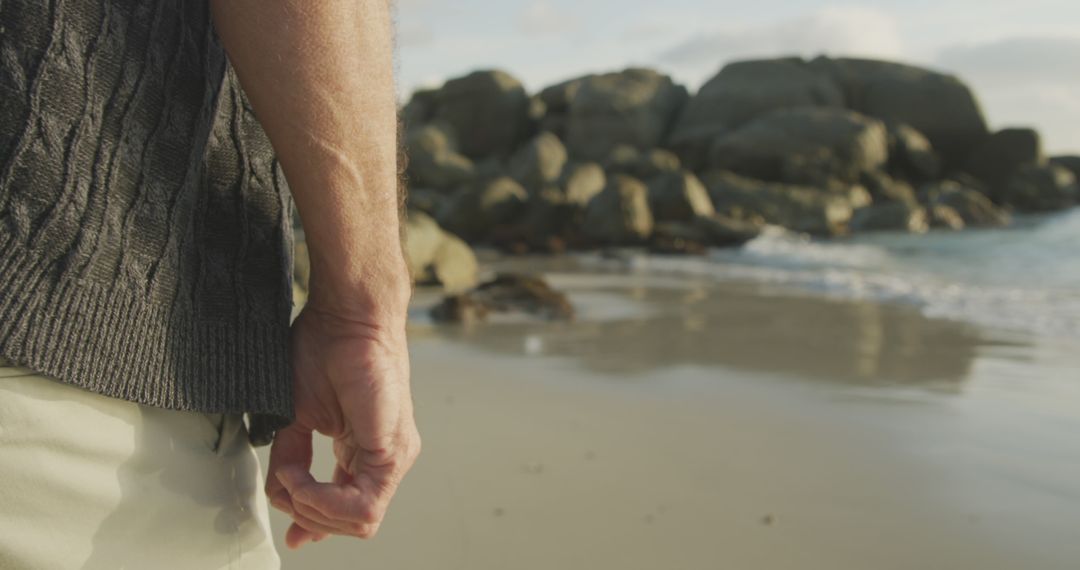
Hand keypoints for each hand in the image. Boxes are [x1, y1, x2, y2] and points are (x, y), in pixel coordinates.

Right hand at [266, 304, 419, 548]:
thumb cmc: (324, 350)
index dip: (316, 524)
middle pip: (352, 521)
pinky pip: (364, 505)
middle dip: (308, 515)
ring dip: (313, 509)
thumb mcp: (297, 417)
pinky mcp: (394, 451)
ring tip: (291, 478)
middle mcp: (385, 459)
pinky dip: (324, 501)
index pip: (348, 507)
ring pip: (360, 521)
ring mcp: (394, 457)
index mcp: (364, 451)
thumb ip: (291, 460)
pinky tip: (302, 480)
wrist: (346, 317)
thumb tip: (281, 495)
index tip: (292, 536)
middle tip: (283, 487)